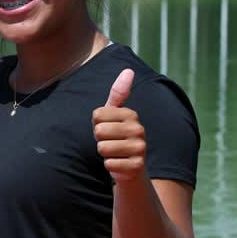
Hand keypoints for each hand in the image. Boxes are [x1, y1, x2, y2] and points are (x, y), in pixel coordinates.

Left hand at [92, 69, 145, 183]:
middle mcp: (138, 129)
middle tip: (111, 143)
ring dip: (104, 154)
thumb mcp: (115, 115)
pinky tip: (119, 164)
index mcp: (131, 114)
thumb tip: (129, 70)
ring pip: (102, 148)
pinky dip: (110, 165)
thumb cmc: (117, 137)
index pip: (97, 115)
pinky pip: (109, 163)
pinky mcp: (137, 166)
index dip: (97, 125)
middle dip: (99, 140)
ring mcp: (140, 148)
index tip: (108, 129)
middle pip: (99, 131)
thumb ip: (118, 93)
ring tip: (115, 153)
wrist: (132, 168)